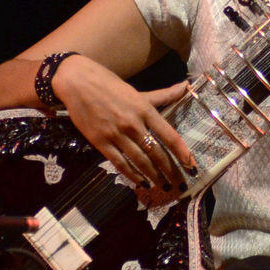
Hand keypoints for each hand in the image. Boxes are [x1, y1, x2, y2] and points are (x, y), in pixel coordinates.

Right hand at [50, 55, 195, 190]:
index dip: (182, 153)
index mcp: (145, 109)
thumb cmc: (110, 84)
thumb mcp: (139, 91)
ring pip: (140, 161)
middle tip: (180, 184)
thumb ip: (164, 94)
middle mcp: (133, 124)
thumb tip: (186, 86)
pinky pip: (120, 163)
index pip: (169, 136)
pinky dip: (132, 175)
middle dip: (171, 171)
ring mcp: (116, 134)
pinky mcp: (101, 142)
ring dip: (154, 176)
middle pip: (157, 153)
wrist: (78, 83)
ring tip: (163, 187)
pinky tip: (141, 182)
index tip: (191, 166)